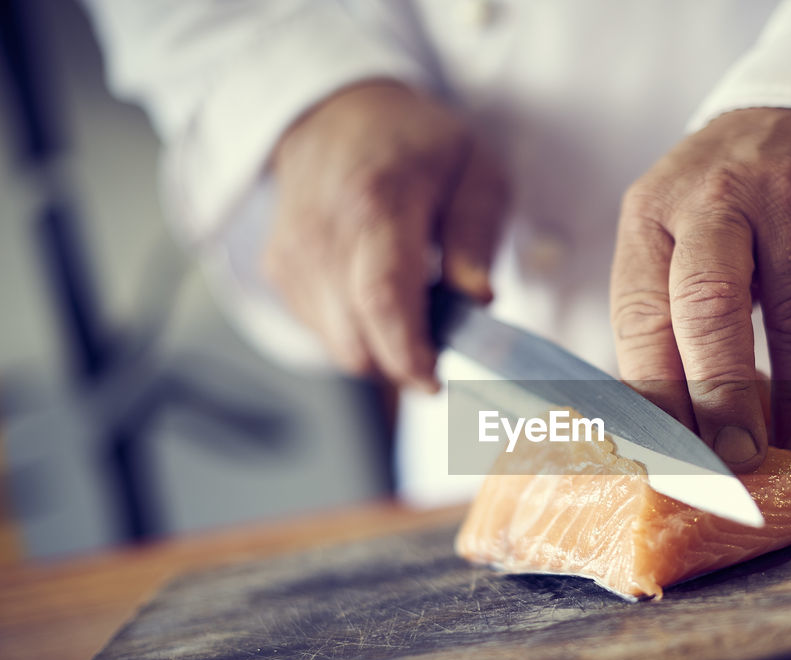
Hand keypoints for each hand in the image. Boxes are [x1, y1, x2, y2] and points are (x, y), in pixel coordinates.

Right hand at [263, 81, 507, 389]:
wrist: (335, 114)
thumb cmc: (417, 144)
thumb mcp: (476, 170)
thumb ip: (478, 234)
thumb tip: (480, 299)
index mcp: (377, 200)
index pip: (382, 297)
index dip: (408, 353)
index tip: (434, 381)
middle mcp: (323, 232)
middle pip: (356, 337)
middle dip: (402, 362)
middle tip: (439, 347)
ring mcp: (292, 254)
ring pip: (339, 345)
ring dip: (381, 348)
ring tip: (412, 305)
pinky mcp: (278, 272)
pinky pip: (323, 332)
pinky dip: (358, 331)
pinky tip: (376, 294)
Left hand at [610, 108, 790, 470]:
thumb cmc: (725, 207)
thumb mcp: (672, 239)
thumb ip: (667, 322)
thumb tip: (672, 441)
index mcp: (651, 218)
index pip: (644, 320)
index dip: (659, 399)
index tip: (676, 464)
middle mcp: (717, 201)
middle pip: (712, 308)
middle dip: (724, 398)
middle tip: (739, 462)